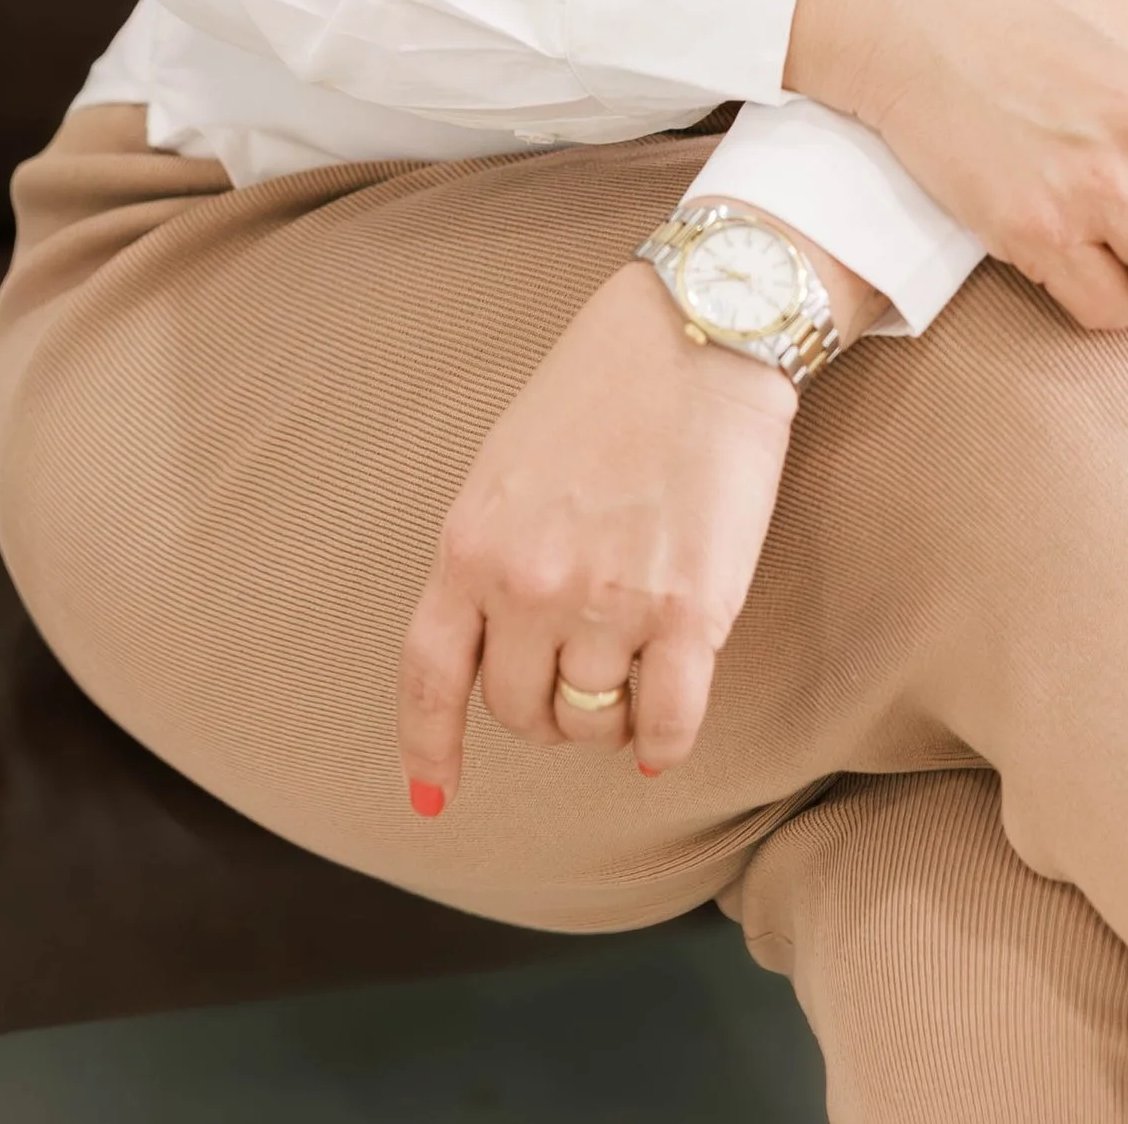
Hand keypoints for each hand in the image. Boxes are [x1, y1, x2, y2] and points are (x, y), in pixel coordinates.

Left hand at [398, 227, 873, 812]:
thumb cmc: (603, 386)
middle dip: (545, 708)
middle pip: (519, 711)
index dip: (429, 748)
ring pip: (592, 723)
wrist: (698, 328)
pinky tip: (663, 734)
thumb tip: (492, 643)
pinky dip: (664, 743)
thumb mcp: (508, 463)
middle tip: (578, 676)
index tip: (433, 798)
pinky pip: (668, 726)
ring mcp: (608, 601)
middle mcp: (528, 584)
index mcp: (471, 542)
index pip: (430, 676)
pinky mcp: (689, 611)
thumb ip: (492, 552)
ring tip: (635, 674)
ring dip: (610, 717)